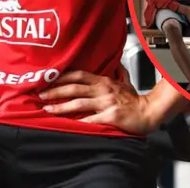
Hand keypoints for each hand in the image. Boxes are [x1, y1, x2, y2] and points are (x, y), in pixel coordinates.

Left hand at [40, 70, 161, 134]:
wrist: (149, 112)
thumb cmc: (135, 100)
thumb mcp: (125, 82)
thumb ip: (117, 73)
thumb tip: (115, 64)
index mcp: (104, 81)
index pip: (79, 75)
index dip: (62, 76)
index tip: (48, 79)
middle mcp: (103, 90)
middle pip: (75, 88)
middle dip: (55, 91)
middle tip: (41, 95)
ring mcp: (107, 103)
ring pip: (79, 103)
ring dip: (61, 107)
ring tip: (48, 110)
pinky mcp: (110, 116)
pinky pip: (91, 119)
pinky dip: (79, 123)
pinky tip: (68, 125)